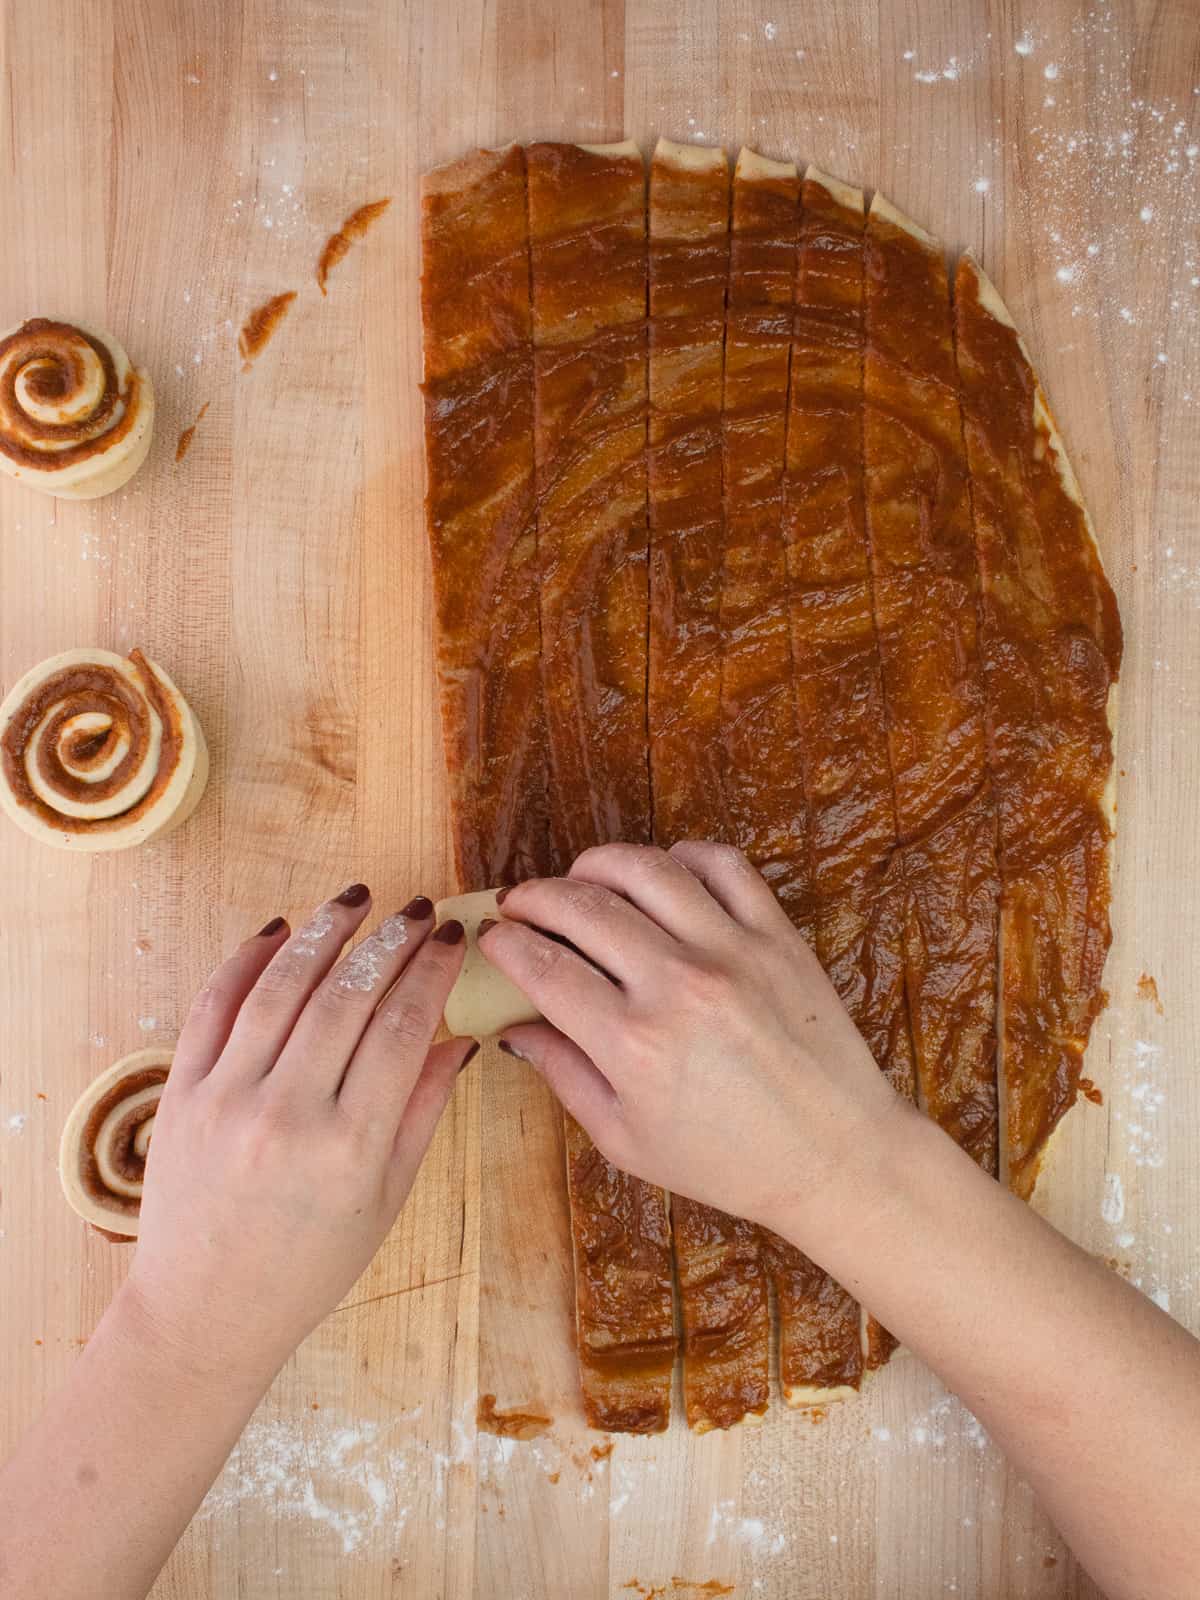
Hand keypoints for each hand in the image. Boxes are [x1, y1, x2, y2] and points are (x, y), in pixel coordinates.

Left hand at [125, 886, 474, 1385]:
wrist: (204, 1313)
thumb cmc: (309, 1267)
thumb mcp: (386, 1200)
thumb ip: (421, 1112)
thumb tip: (459, 1036)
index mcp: (351, 1147)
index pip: (402, 1028)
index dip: (433, 971)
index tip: (453, 937)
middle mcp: (287, 1115)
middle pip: (348, 997)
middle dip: (390, 941)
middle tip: (418, 909)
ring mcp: (227, 1099)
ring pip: (281, 988)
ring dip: (323, 933)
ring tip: (356, 900)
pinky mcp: (181, 1094)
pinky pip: (213, 1007)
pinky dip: (245, 960)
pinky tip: (279, 929)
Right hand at [481, 841, 904, 1237]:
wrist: (834, 1155)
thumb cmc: (727, 1160)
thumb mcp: (625, 1138)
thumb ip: (564, 1074)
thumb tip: (511, 1027)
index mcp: (634, 1045)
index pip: (544, 968)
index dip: (505, 943)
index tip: (491, 936)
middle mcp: (680, 986)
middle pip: (582, 907)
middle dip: (535, 897)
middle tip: (520, 905)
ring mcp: (733, 952)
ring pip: (646, 869)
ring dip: (597, 864)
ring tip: (579, 880)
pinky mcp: (777, 935)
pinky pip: (722, 865)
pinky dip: (681, 856)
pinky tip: (659, 875)